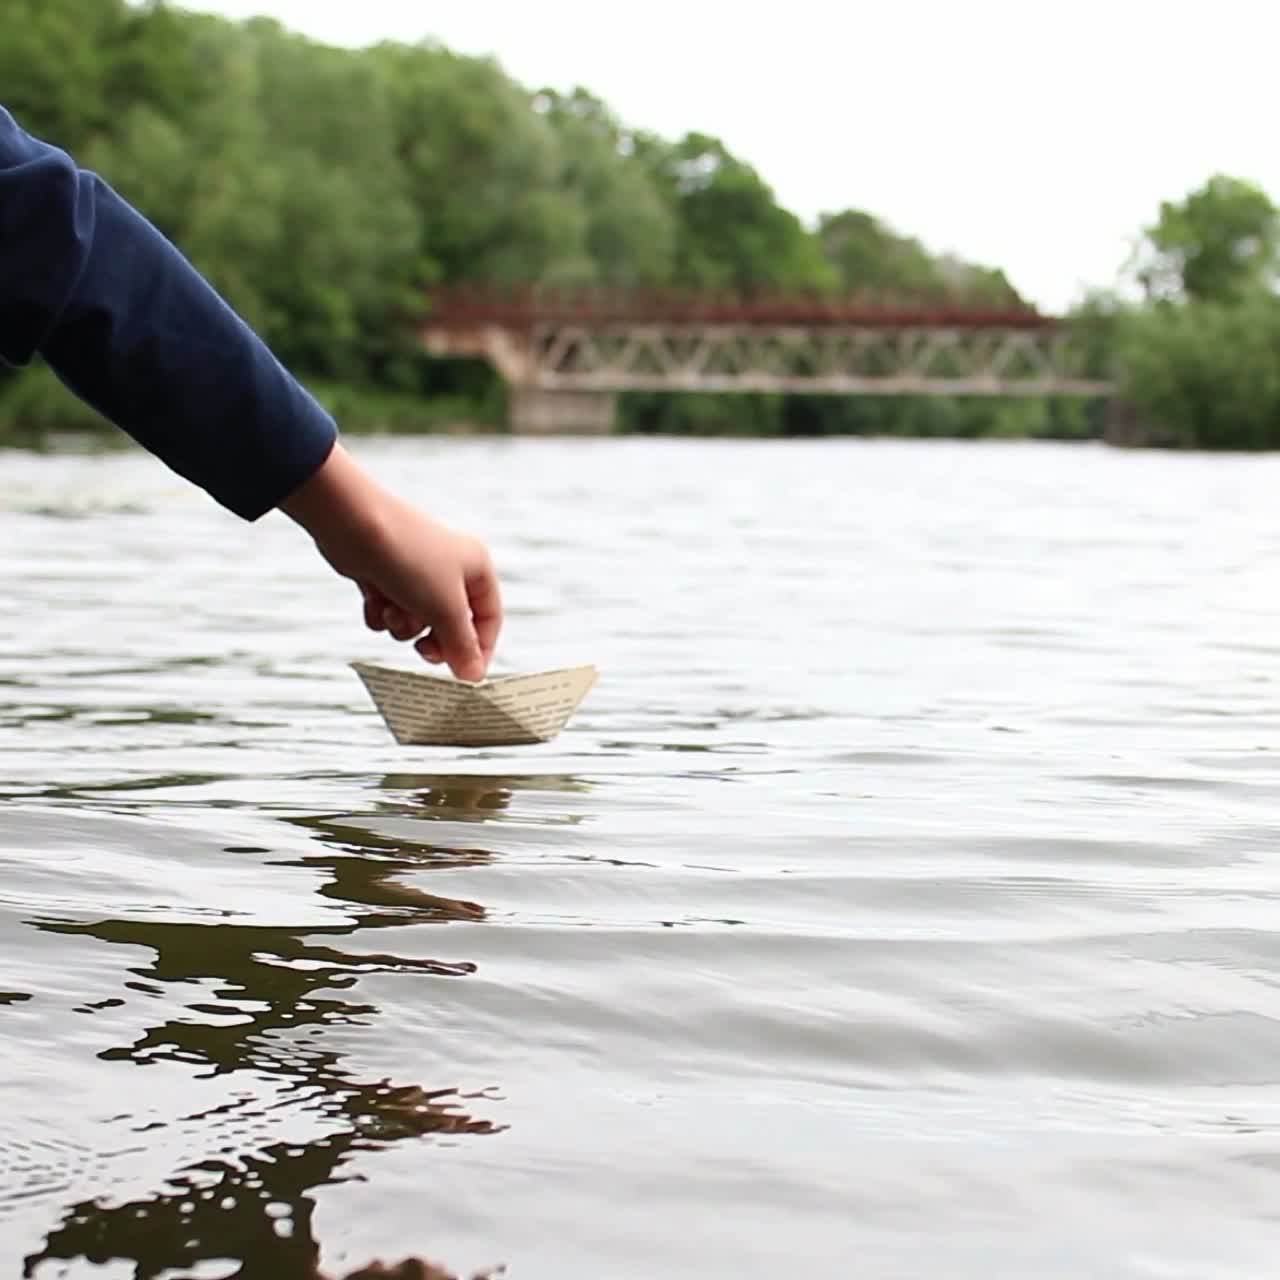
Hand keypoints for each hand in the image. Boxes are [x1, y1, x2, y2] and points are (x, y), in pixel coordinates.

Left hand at [280, 443, 501, 681]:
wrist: (353, 525)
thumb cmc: (409, 559)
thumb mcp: (444, 608)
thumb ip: (461, 646)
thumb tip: (473, 677)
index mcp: (475, 567)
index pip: (489, 618)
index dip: (479, 648)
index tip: (465, 675)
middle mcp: (448, 569)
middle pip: (451, 625)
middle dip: (435, 639)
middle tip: (422, 651)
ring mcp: (414, 573)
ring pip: (416, 622)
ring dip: (403, 625)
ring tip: (392, 610)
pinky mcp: (383, 576)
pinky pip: (389, 612)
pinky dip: (381, 614)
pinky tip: (373, 599)